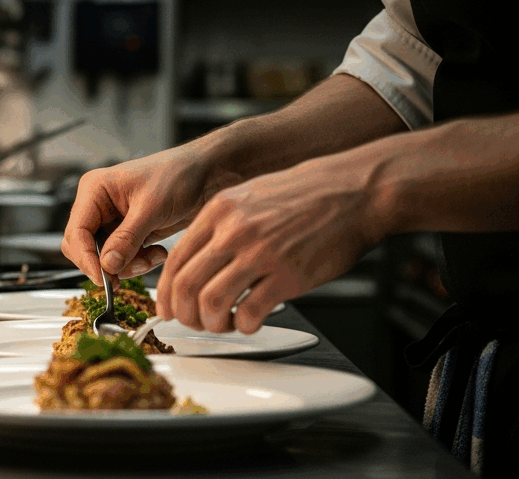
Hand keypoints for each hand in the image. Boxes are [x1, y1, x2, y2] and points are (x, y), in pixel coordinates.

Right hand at [61, 139, 242, 284]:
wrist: (207, 174)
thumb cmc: (179, 176)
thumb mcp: (151, 208)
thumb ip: (127, 239)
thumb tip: (107, 266)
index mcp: (95, 190)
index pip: (76, 232)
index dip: (86, 258)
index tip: (103, 278)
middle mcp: (99, 205)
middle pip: (84, 248)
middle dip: (107, 264)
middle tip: (127, 274)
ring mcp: (113, 220)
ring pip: (104, 257)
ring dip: (127, 265)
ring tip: (152, 258)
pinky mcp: (129, 233)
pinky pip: (123, 258)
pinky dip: (139, 262)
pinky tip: (158, 253)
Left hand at [156, 153, 388, 333]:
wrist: (352, 192)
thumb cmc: (303, 196)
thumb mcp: (247, 197)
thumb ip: (218, 226)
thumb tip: (193, 263)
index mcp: (218, 212)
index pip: (175, 261)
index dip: (166, 293)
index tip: (168, 308)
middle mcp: (234, 232)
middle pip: (186, 285)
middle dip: (184, 314)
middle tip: (193, 323)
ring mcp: (260, 254)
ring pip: (212, 303)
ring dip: (212, 323)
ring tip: (224, 324)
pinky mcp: (287, 276)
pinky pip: (250, 313)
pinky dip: (244, 326)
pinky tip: (251, 322)